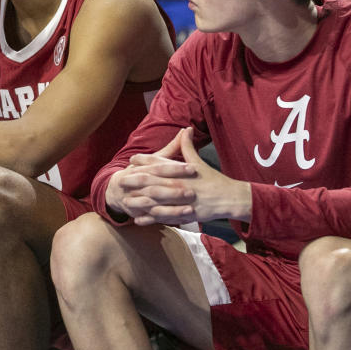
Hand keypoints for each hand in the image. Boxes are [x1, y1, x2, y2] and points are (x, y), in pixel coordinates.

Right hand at [106, 128, 196, 221]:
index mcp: (138, 168)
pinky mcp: (137, 213)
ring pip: (153, 205)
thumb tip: (187, 129)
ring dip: (171, 208)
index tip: (192, 168)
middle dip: (173, 190)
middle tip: (192, 192)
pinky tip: (180, 220)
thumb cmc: (141, 172)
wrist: (115, 191)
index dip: (175, 168)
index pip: (158, 167)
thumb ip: (171, 148)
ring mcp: (134, 199)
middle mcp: (134, 184)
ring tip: (190, 209)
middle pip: (154, 187)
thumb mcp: (153, 160)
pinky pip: (152, 218)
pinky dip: (165, 219)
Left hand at [109, 128, 251, 225]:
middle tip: (120, 180)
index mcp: (181, 170)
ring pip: (155, 200)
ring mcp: (180, 200)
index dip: (144, 160)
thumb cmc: (214, 180)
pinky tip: (138, 220)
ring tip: (124, 201)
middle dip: (135, 180)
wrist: (230, 199)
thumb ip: (188, 147)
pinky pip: (163, 217)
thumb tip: (185, 129)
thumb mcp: (199, 162)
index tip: (132, 158)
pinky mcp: (183, 213)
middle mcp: (178, 184)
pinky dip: (150, 218)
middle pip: (152, 181)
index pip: (159, 163)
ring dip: (139, 201)